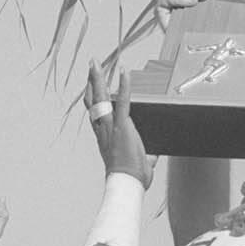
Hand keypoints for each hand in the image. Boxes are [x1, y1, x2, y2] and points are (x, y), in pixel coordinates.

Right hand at [85, 62, 155, 187]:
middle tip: (92, 65)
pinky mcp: (122, 126)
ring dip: (98, 79)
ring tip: (95, 63)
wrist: (126, 182)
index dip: (92, 97)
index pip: (95, 112)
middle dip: (92, 81)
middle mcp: (103, 129)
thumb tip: (153, 154)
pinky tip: (124, 72)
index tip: (91, 85)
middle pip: (92, 100)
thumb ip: (145, 154)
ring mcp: (111, 126)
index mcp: (104, 136)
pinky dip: (125, 86)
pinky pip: (123, 102)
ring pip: (100, 98)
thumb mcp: (138, 162)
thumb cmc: (130, 177)